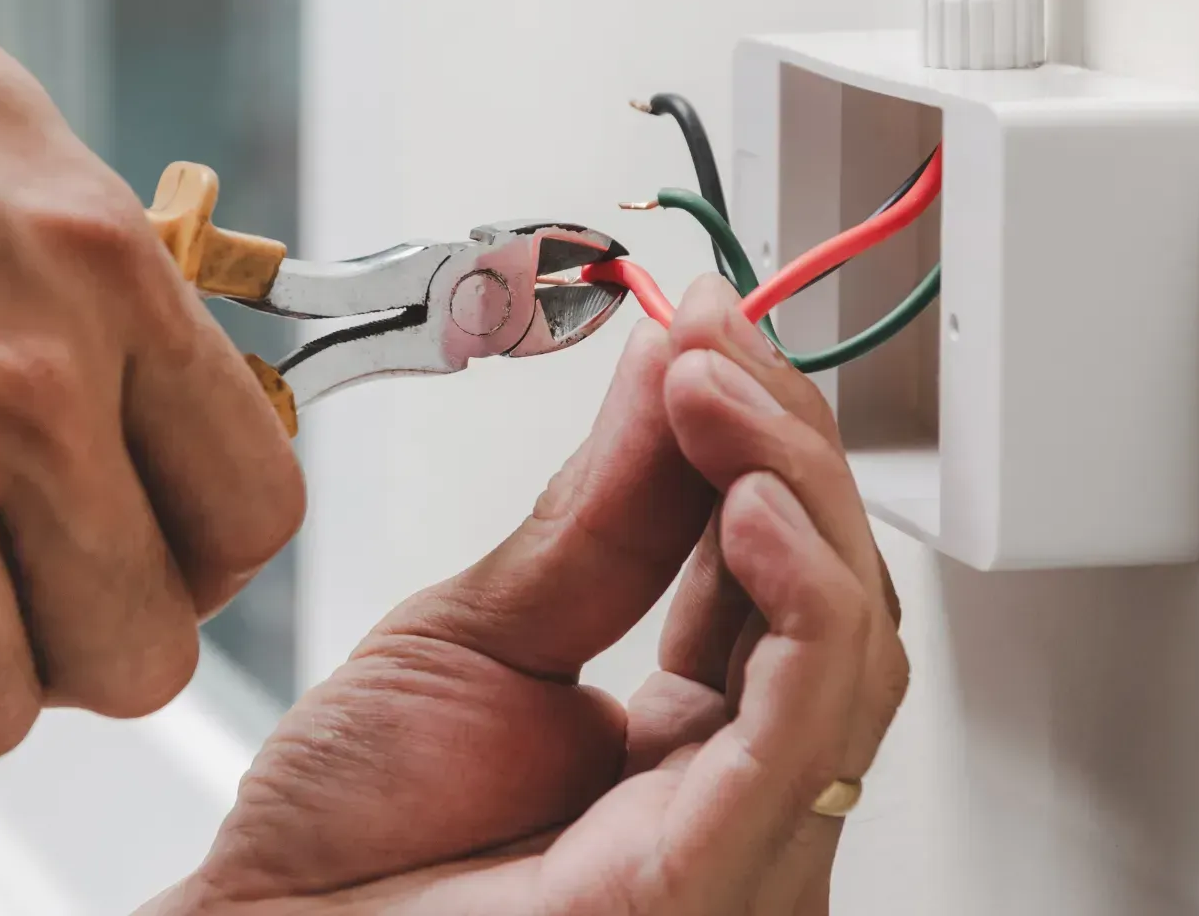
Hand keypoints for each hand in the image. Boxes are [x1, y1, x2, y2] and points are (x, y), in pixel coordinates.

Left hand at [149, 277, 908, 914]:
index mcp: (688, 743)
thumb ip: (601, 513)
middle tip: (712, 350)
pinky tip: (752, 507)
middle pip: (836, 600)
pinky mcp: (715, 877)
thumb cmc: (350, 837)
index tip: (707, 336)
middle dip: (788, 450)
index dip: (762, 443)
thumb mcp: (485, 627)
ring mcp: (742, 842)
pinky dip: (801, 602)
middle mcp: (737, 793)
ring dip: (798, 493)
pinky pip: (802, 730)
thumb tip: (677, 369)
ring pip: (849, 650)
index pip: (783, 573)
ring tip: (716, 397)